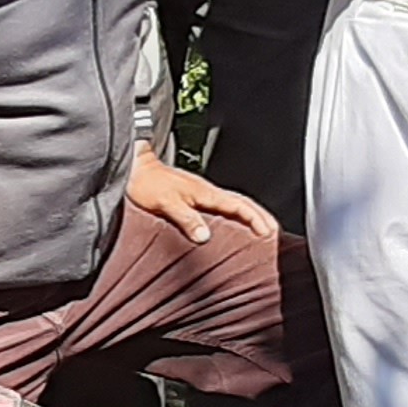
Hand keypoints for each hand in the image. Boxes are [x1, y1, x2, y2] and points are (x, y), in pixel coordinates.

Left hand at [126, 149, 279, 246]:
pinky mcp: (192, 197)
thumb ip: (186, 218)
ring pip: (233, 204)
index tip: (268, 233)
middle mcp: (207, 192)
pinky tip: (231, 225)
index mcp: (205, 193)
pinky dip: (233, 215)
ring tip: (261, 230)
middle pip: (242, 203)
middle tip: (274, 233)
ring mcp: (200, 193)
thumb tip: (204, 236)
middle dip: (261, 217)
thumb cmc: (146, 183)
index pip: (239, 205)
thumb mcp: (166, 202)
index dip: (256, 219)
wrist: (133, 170)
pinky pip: (221, 207)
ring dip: (249, 216)